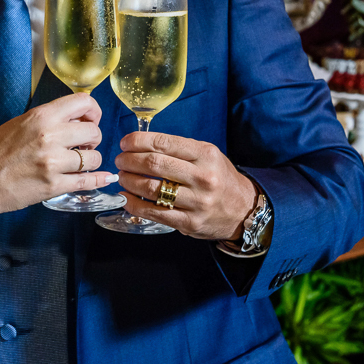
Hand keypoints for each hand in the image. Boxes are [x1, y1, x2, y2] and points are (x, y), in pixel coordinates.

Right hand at [0, 93, 113, 216]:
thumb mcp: (20, 123)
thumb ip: (48, 119)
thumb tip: (76, 119)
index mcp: (41, 116)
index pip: (84, 102)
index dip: (93, 111)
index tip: (90, 120)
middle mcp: (50, 136)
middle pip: (94, 131)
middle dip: (92, 139)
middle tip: (82, 146)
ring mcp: (52, 162)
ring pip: (94, 158)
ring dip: (91, 161)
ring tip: (78, 163)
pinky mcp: (53, 186)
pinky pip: (87, 181)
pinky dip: (99, 180)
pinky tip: (104, 178)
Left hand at [115, 132, 255, 239]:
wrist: (243, 209)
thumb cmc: (219, 178)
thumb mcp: (207, 155)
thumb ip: (179, 149)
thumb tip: (141, 144)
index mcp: (206, 154)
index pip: (163, 143)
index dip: (138, 141)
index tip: (125, 143)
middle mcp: (203, 177)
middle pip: (154, 164)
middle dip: (129, 160)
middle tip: (120, 160)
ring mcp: (197, 201)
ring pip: (151, 188)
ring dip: (129, 181)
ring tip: (122, 177)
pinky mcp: (189, 222)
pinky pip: (154, 212)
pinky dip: (134, 204)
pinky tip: (126, 198)